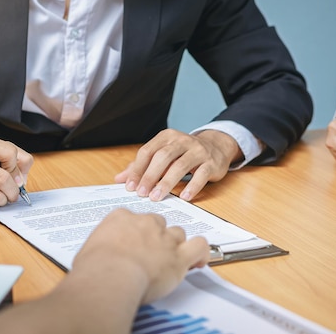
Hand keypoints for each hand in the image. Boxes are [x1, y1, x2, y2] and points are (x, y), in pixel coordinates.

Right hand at [72, 209, 209, 303]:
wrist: (110, 276)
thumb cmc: (95, 267)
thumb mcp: (90, 249)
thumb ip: (101, 246)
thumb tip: (100, 257)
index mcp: (122, 217)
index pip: (134, 219)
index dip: (136, 233)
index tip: (133, 244)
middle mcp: (146, 223)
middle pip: (158, 223)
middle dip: (156, 237)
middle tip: (149, 254)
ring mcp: (164, 238)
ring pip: (178, 233)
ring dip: (175, 245)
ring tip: (169, 260)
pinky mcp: (179, 256)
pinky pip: (199, 246)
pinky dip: (201, 253)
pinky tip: (197, 261)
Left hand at [115, 128, 241, 200]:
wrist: (216, 146)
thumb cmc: (183, 153)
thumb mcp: (163, 154)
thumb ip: (142, 165)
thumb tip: (119, 179)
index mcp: (166, 137)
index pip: (147, 151)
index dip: (137, 169)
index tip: (130, 186)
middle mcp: (182, 141)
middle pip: (162, 157)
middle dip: (150, 176)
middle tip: (142, 193)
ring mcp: (198, 151)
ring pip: (180, 166)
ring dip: (167, 183)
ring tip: (157, 197)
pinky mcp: (211, 163)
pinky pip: (201, 175)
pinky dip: (192, 186)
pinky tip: (184, 197)